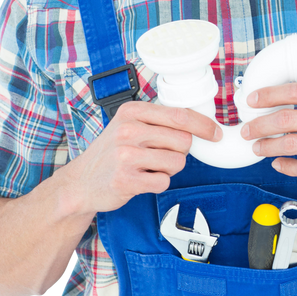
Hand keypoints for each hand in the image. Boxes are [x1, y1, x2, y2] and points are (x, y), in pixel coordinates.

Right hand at [65, 100, 221, 212]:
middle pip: (183, 141)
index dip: (203, 125)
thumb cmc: (111, 154)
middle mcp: (128, 130)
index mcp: (132, 111)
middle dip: (179, 152)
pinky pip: (164, 182)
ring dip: (168, 169)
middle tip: (160, 156)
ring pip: (177, 162)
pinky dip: (158, 183)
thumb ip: (158, 122)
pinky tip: (141, 180)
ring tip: (147, 167)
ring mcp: (125, 155)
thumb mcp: (129, 126)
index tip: (214, 133)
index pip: (180, 115)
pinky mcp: (126, 179)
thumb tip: (199, 125)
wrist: (82, 182)